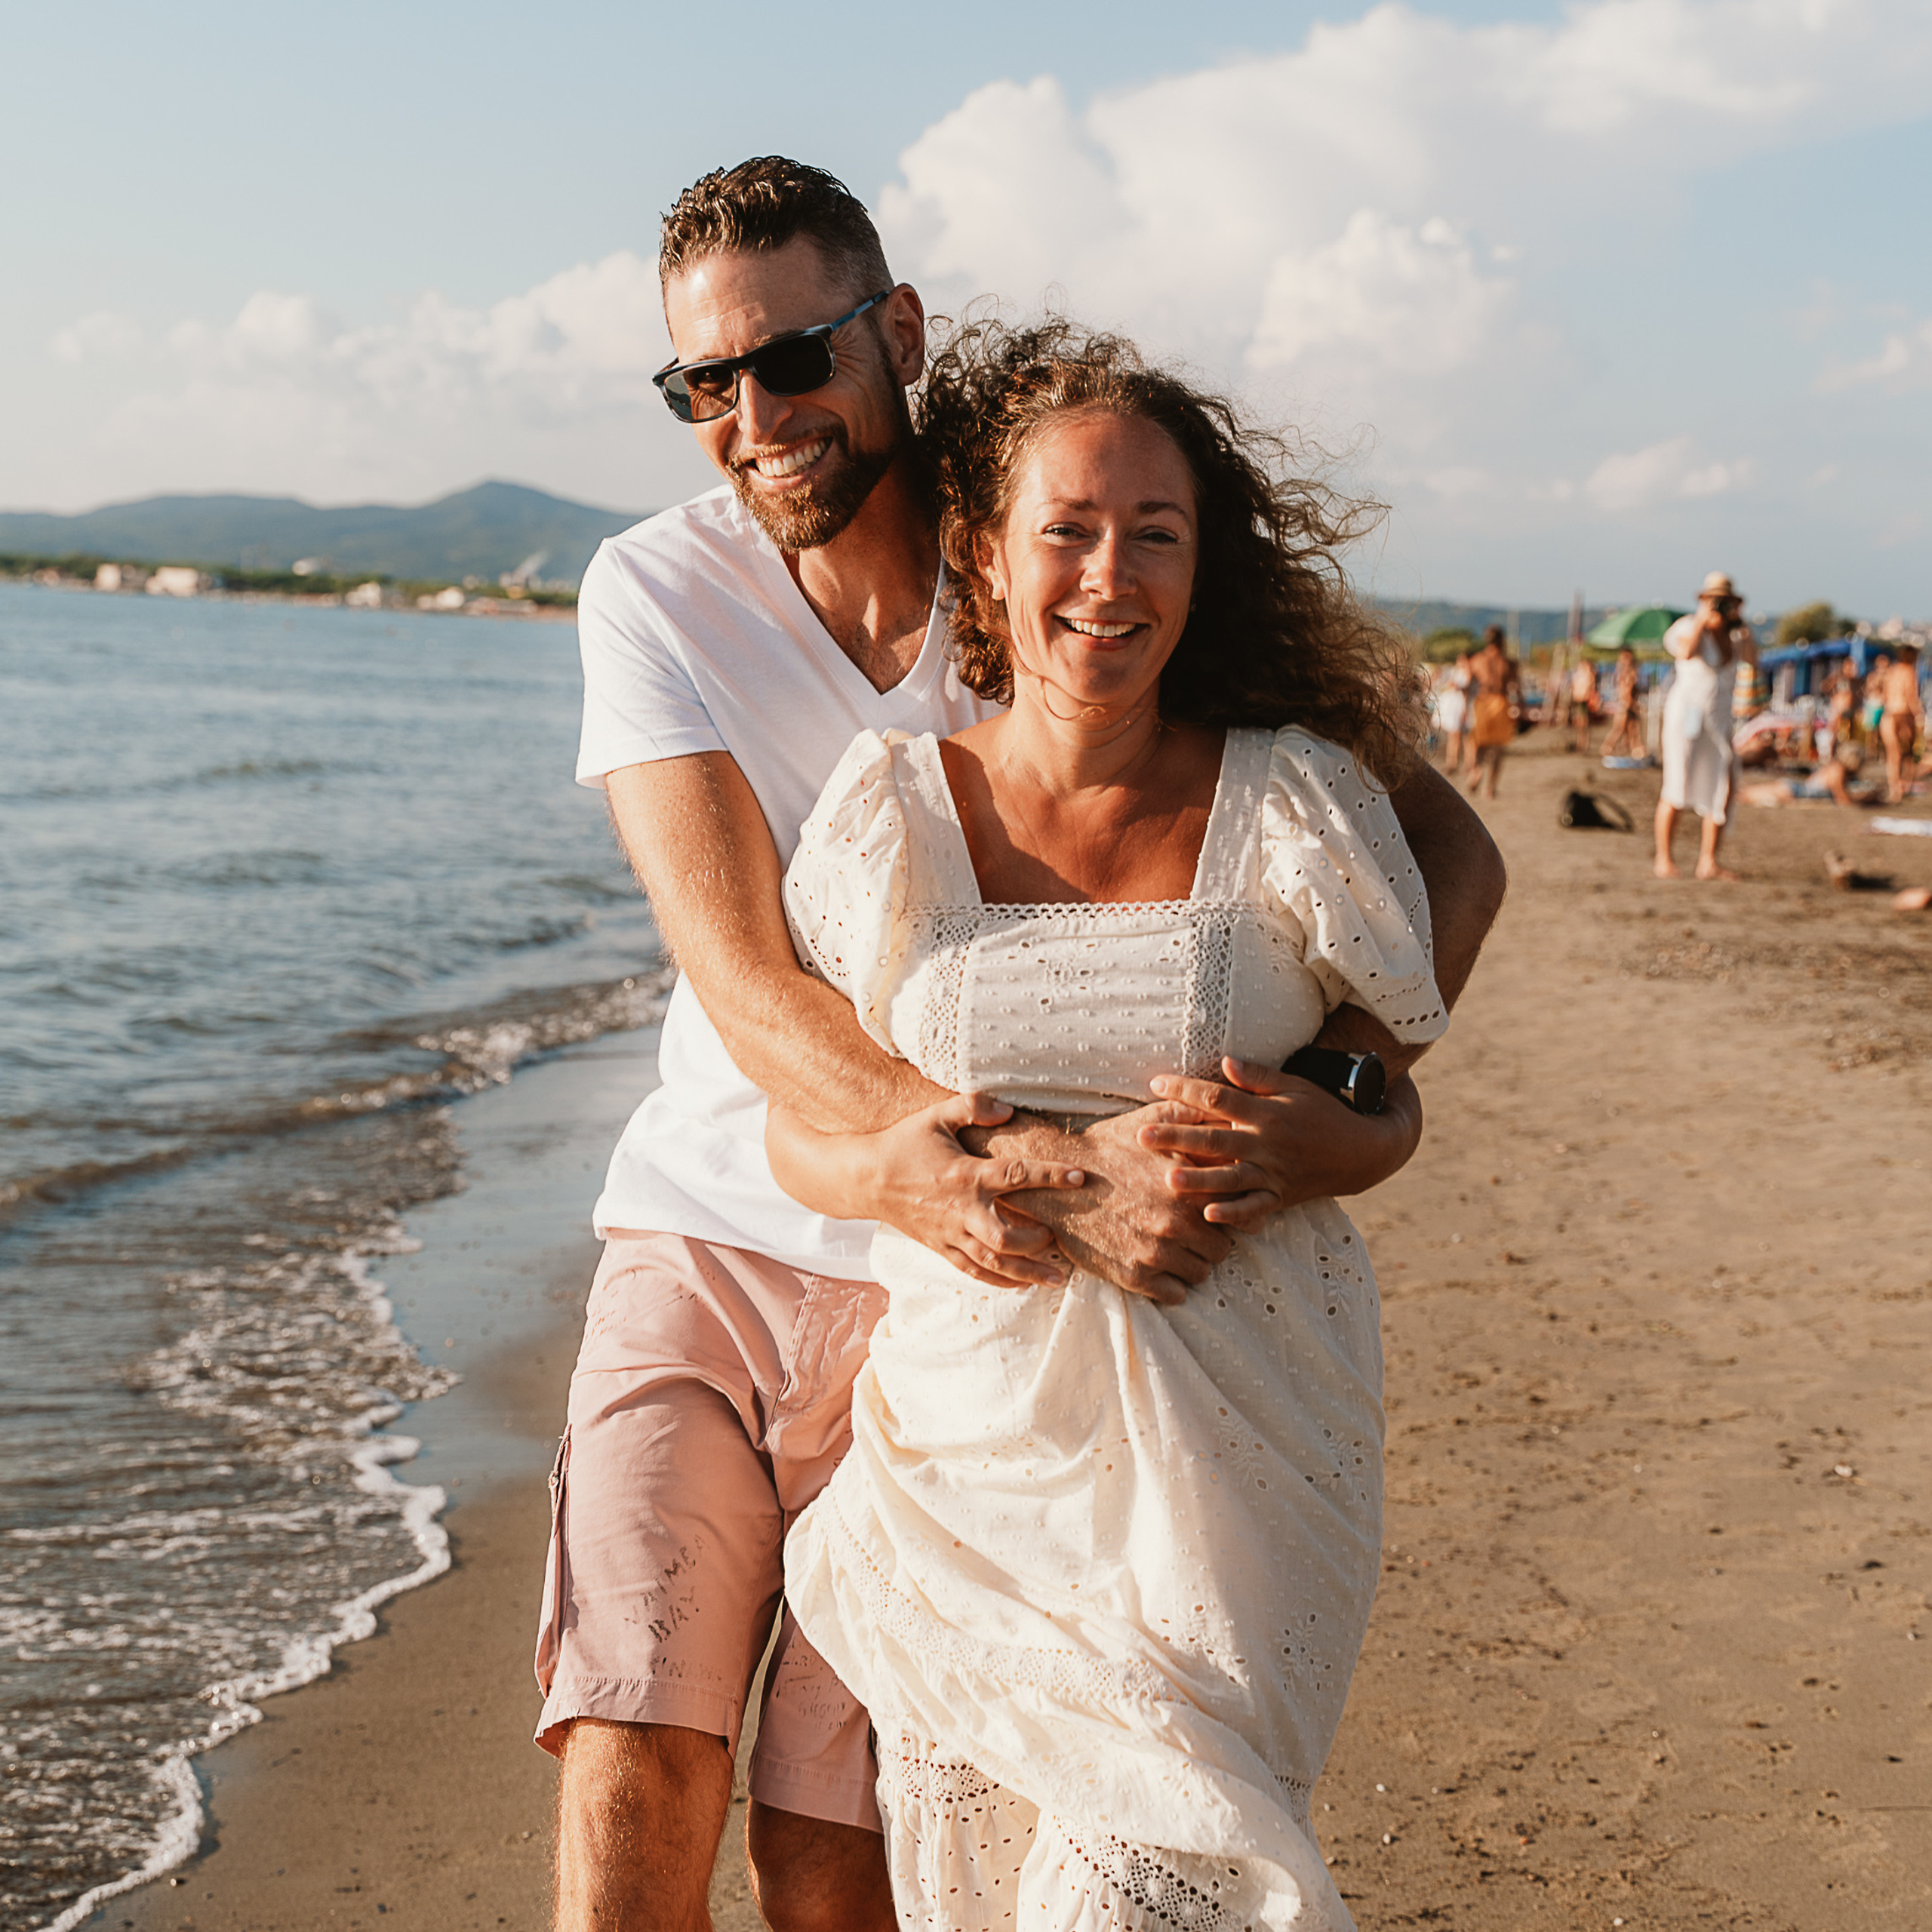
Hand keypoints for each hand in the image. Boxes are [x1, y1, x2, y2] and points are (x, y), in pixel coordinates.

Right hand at [865, 1093, 1087, 1288]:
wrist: (864, 1178)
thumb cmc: (903, 1144)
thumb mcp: (936, 1116)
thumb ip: (973, 1107)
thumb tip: (1009, 1110)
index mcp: (966, 1175)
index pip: (1017, 1175)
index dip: (1051, 1176)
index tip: (1081, 1177)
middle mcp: (961, 1210)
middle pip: (1006, 1237)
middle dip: (1038, 1242)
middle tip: (1060, 1236)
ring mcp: (950, 1234)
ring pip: (993, 1262)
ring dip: (1027, 1272)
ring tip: (1057, 1278)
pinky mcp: (940, 1248)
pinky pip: (973, 1271)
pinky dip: (1000, 1281)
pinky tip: (1022, 1284)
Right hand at [976, 1106, 1233, 1305]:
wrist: (1056, 1180)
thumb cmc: (1106, 1148)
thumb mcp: (1149, 1121)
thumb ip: (1191, 1115)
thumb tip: (1224, 1113)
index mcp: (1188, 1187)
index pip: (1240, 1212)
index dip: (1234, 1211)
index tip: (1220, 1211)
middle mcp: (1177, 1223)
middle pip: (1222, 1249)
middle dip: (1212, 1240)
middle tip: (1196, 1232)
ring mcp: (1155, 1253)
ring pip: (1200, 1273)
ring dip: (1192, 1262)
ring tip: (1177, 1249)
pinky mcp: (1134, 1275)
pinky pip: (1174, 1294)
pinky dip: (1171, 1283)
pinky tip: (1160, 1265)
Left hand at [1139, 1057, 1423, 1228]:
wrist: (1361, 1151)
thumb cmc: (1322, 1112)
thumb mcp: (1295, 1086)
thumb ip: (1258, 1077)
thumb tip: (1224, 1062)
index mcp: (1267, 1112)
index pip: (1219, 1099)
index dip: (1187, 1090)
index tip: (1156, 1084)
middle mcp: (1267, 1144)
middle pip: (1216, 1140)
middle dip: (1178, 1137)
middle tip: (1142, 1136)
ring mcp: (1274, 1173)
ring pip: (1231, 1178)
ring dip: (1199, 1179)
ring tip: (1168, 1177)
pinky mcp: (1280, 1197)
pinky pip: (1255, 1208)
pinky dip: (1234, 1213)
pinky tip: (1208, 1214)